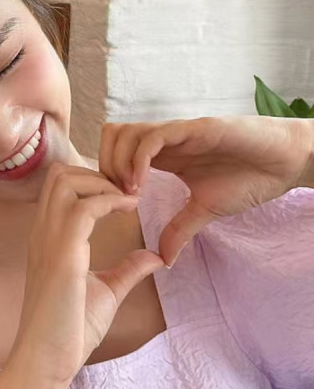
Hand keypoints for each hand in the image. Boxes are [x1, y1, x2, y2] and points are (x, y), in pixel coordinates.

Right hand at [4, 163, 164, 387]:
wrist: (47, 359)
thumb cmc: (69, 329)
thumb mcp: (106, 291)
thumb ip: (126, 270)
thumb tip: (154, 257)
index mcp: (48, 236)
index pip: (59, 185)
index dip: (90, 179)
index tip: (121, 194)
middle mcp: (44, 230)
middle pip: (59, 173)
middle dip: (94, 172)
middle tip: (124, 191)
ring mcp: (49, 239)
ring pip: (66, 181)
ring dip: (101, 182)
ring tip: (126, 198)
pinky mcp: (62, 254)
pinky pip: (84, 208)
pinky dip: (109, 200)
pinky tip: (129, 210)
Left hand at [98, 115, 313, 266]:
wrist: (283, 162)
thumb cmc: (246, 178)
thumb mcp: (206, 209)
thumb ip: (181, 229)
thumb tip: (164, 260)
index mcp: (162, 155)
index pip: (115, 151)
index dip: (107, 176)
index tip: (114, 205)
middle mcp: (163, 139)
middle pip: (112, 136)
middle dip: (105, 166)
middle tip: (116, 197)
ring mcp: (175, 131)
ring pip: (126, 133)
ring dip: (119, 162)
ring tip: (131, 192)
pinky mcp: (192, 128)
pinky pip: (154, 137)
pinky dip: (139, 159)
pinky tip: (143, 184)